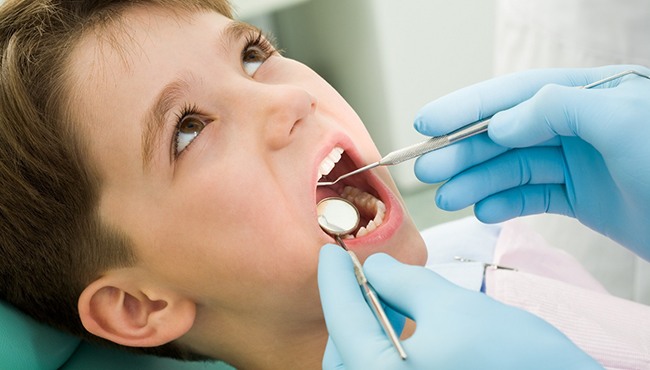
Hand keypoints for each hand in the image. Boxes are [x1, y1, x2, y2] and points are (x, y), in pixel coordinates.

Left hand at [318, 244, 600, 369]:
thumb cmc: (515, 358)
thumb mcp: (453, 307)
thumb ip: (403, 283)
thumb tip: (375, 267)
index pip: (341, 321)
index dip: (334, 280)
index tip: (330, 253)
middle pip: (344, 348)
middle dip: (350, 308)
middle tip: (363, 274)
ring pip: (362, 362)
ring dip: (368, 327)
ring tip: (389, 296)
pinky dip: (385, 346)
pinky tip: (404, 324)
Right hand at [413, 65, 649, 259]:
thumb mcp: (623, 119)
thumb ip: (558, 107)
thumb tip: (502, 122)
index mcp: (589, 94)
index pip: (515, 93)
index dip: (467, 106)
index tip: (427, 121)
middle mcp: (579, 125)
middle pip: (507, 133)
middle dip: (464, 150)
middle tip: (426, 168)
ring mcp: (580, 162)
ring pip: (514, 167)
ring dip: (478, 181)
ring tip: (448, 197)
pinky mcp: (583, 197)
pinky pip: (533, 196)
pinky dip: (506, 203)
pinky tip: (484, 210)